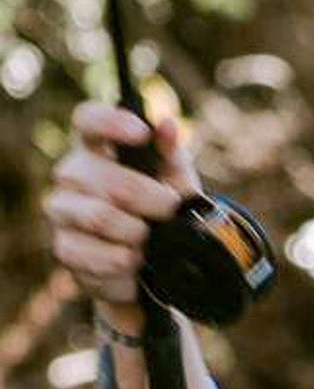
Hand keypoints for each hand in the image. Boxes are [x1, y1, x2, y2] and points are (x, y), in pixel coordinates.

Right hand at [45, 104, 202, 325]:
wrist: (152, 267)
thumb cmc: (159, 213)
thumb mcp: (176, 184)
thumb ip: (172, 155)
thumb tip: (168, 125)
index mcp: (96, 150)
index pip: (88, 121)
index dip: (111, 122)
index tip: (141, 132)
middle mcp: (71, 175)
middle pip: (108, 180)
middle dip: (150, 200)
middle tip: (169, 210)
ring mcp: (62, 211)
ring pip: (100, 217)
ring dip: (138, 233)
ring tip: (149, 238)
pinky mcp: (64, 248)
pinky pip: (97, 254)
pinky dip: (126, 261)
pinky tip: (134, 260)